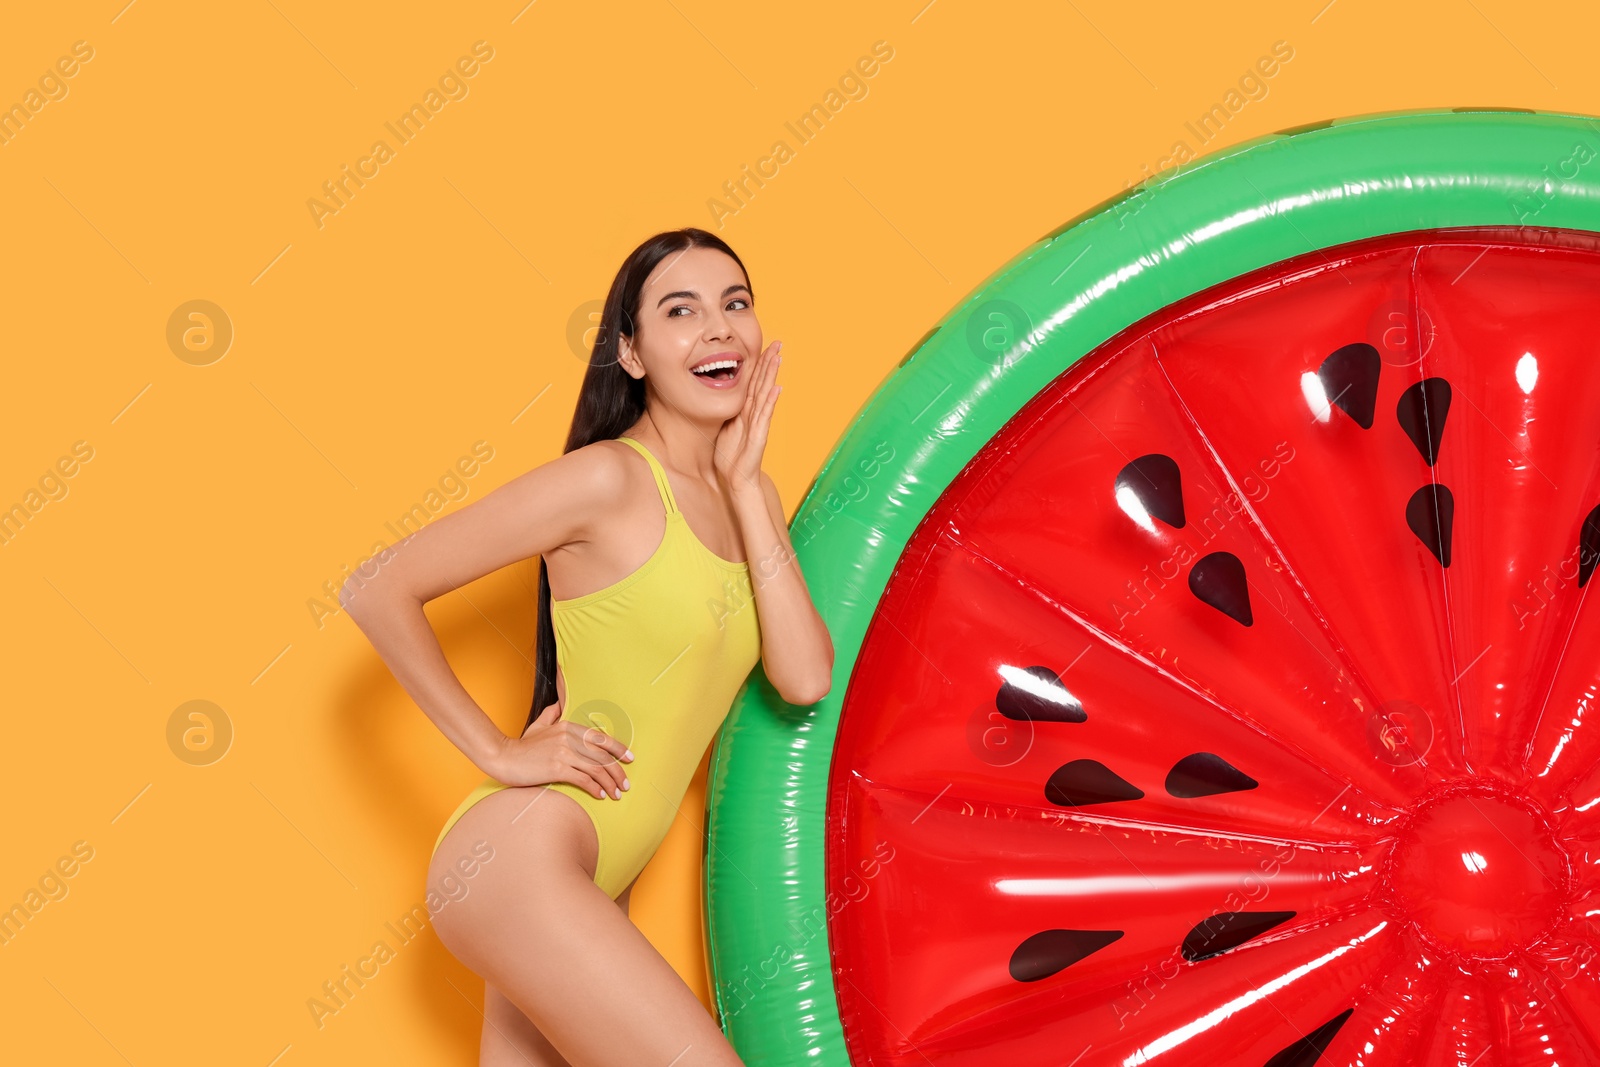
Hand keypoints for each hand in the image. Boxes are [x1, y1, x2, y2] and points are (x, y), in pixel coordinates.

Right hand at [486, 700, 633, 799]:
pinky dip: (595, 788)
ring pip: (596, 769)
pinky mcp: (556, 768)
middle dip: (618, 772)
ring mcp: (563, 753)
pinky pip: (583, 779)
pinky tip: (600, 795)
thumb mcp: (539, 725)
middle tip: (626, 784)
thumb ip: (552, 714)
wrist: (502, 757)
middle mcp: (568, 738)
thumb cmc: (522, 745)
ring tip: (617, 794)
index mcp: (568, 726)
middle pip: (602, 756)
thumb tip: (559, 703)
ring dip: (610, 783)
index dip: (619, 749)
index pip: (600, 738)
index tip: (630, 759)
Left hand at [714, 339, 781, 496]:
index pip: (753, 383)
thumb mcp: (724, 427)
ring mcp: (758, 423)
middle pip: (763, 383)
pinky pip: (765, 415)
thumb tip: (719, 396)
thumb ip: (728, 412)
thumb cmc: (731, 456)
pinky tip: (777, 388)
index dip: (759, 365)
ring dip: (772, 376)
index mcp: (745, 411)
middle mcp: (754, 414)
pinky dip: (770, 402)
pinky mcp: (759, 435)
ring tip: (779, 358)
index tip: (764, 346)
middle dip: (770, 363)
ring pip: (766, 394)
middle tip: (778, 343)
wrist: (736, 479)